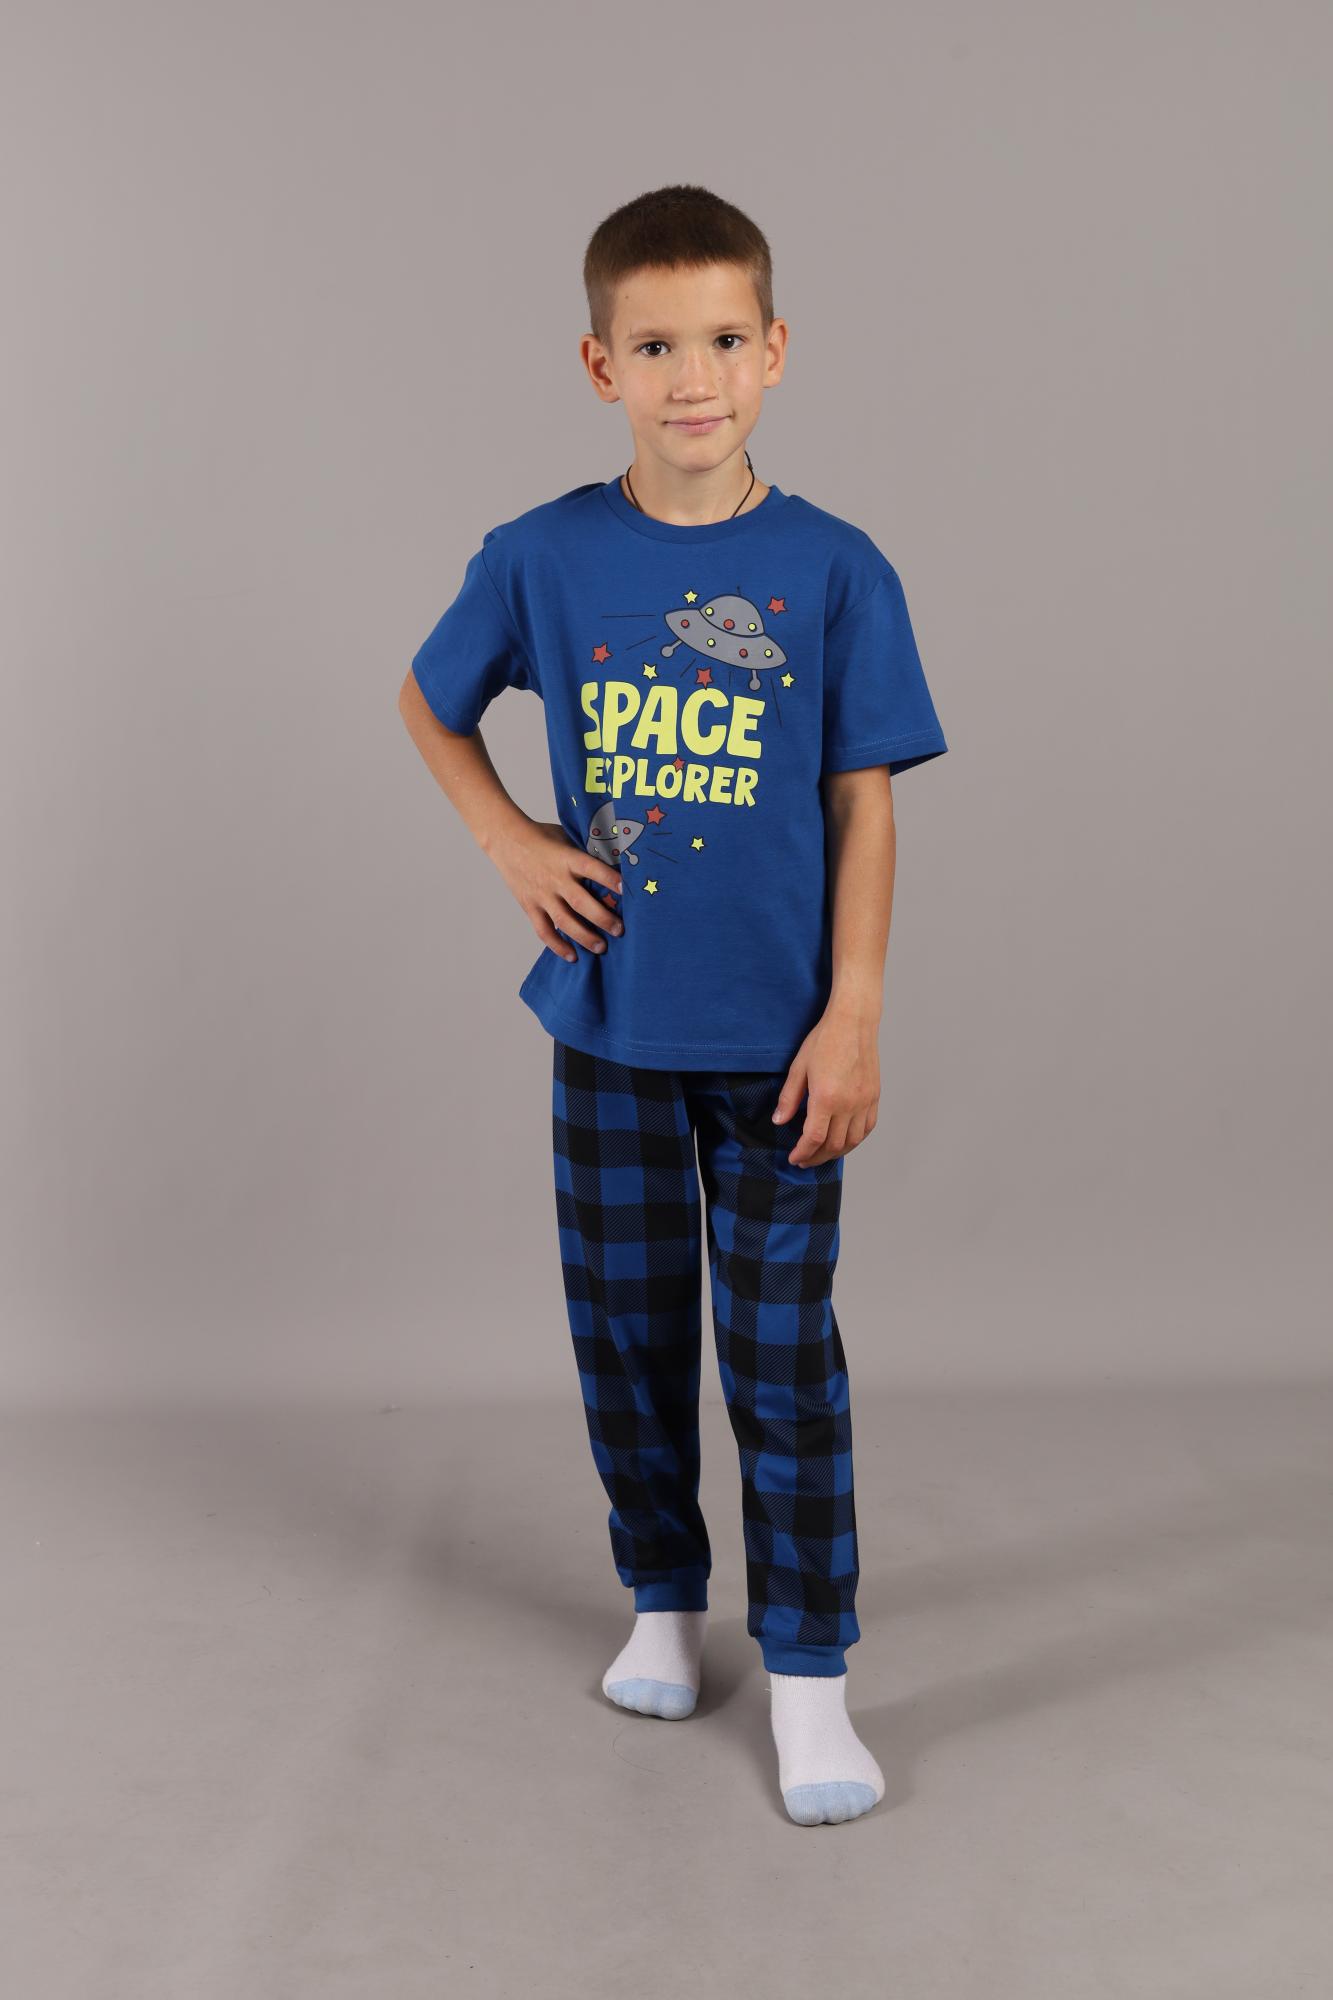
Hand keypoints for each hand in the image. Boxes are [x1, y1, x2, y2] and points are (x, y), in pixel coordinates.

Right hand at [489, 820, 623, 963]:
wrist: (505, 840)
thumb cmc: (541, 837)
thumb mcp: (565, 838)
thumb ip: (583, 855)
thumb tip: (612, 867)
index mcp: (567, 858)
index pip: (592, 869)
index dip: (609, 879)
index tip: (627, 890)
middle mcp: (555, 879)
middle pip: (581, 903)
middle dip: (603, 918)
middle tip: (620, 930)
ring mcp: (542, 895)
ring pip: (565, 921)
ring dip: (584, 937)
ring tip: (602, 948)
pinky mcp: (530, 906)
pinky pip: (544, 931)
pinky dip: (557, 946)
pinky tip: (572, 956)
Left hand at [772, 1007, 879, 1165]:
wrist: (853, 1023)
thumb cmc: (824, 1040)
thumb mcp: (798, 1068)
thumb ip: (789, 1098)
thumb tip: (779, 1121)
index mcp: (826, 1097)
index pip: (814, 1138)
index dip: (803, 1153)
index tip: (795, 1158)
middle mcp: (848, 1104)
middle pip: (833, 1145)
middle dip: (817, 1157)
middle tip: (805, 1160)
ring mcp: (864, 1101)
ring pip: (852, 1141)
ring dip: (836, 1152)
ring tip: (822, 1154)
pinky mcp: (874, 1097)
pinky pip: (867, 1128)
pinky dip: (855, 1140)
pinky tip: (844, 1140)